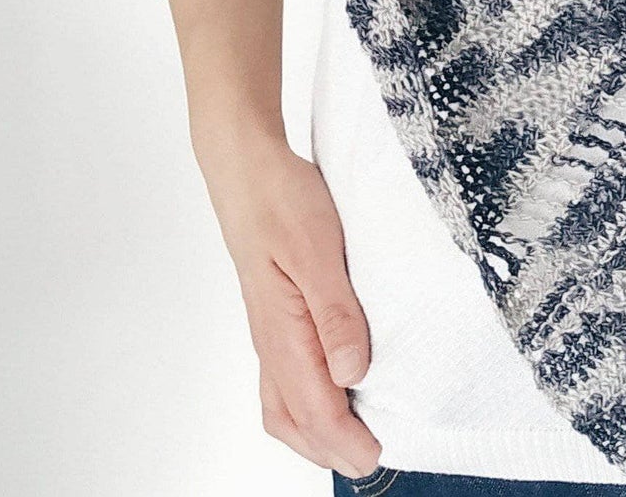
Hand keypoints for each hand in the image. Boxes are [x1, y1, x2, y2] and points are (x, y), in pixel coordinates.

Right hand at [200, 136, 383, 476]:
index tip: (378, 456)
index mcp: (281, 331)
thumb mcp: (317, 249)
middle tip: (370, 459)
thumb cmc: (280, 200)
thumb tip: (351, 372)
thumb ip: (334, 313)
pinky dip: (307, 400)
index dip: (346, 439)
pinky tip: (332, 388)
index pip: (313, 407)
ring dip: (315, 430)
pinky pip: (285, 375)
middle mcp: (272, 339)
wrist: (247, 167)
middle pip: (291, 418)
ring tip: (353, 438)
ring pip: (284, 402)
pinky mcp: (276, 312)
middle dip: (328, 448)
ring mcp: (270, 328)